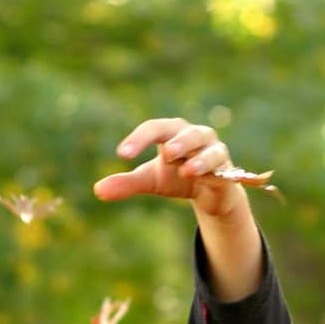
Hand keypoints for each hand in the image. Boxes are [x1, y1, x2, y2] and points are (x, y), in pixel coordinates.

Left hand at [93, 118, 246, 218]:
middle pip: (185, 133)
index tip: (121, 154)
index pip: (155, 128)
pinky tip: (203, 182)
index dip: (139, 138)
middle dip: (177, 142)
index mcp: (172, 133)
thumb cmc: (177, 177)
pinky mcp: (227, 171)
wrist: (209, 194)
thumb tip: (97, 191)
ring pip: (209, 150)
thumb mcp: (150, 181)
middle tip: (165, 153)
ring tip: (187, 171)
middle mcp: (195, 136)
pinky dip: (213, 174)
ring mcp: (214, 152)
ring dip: (199, 160)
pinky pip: (221, 170)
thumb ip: (127, 183)